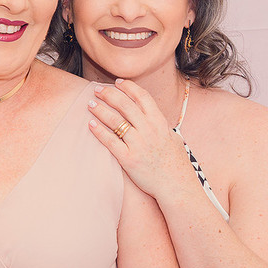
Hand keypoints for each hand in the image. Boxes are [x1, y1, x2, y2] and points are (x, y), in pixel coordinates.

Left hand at [87, 80, 190, 199]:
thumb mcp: (172, 138)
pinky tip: (90, 124)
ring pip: (115, 121)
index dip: (129, 87)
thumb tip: (153, 116)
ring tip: (90, 104)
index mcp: (160, 123)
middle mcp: (149, 130)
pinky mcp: (129, 159)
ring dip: (101, 110)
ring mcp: (139, 145)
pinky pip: (110, 142)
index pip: (143, 97)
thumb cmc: (175, 163)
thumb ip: (161, 126)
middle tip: (97, 89)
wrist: (176, 186)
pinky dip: (99, 131)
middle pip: (125, 105)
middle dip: (110, 94)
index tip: (118, 82)